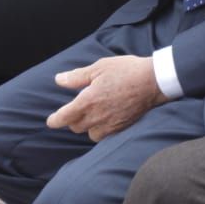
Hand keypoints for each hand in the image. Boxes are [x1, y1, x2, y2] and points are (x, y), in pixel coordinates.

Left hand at [48, 55, 165, 140]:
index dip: (54, 120)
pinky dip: (101, 130)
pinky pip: (105, 136)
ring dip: (87, 127)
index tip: (51, 121)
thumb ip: (77, 77)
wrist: (153, 81)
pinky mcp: (121, 128)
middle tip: (76, 110)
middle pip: (75, 127)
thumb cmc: (126, 71)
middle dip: (72, 120)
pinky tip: (105, 120)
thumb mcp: (99, 67)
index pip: (64, 117)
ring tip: (92, 115)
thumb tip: (59, 80)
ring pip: (90, 134)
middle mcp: (96, 116)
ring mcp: (110, 124)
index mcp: (87, 101)